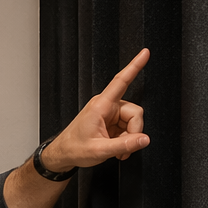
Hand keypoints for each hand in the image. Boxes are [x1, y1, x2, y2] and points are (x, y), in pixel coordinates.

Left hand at [42, 48, 150, 169]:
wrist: (63, 154)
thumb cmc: (74, 148)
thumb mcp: (100, 150)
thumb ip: (124, 145)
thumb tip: (144, 139)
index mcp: (101, 106)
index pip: (121, 81)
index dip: (134, 66)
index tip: (145, 53)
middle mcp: (106, 105)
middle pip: (135, 112)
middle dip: (133, 131)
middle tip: (123, 148)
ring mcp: (109, 113)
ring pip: (133, 121)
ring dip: (128, 137)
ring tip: (115, 149)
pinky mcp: (110, 120)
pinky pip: (127, 127)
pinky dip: (124, 139)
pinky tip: (115, 146)